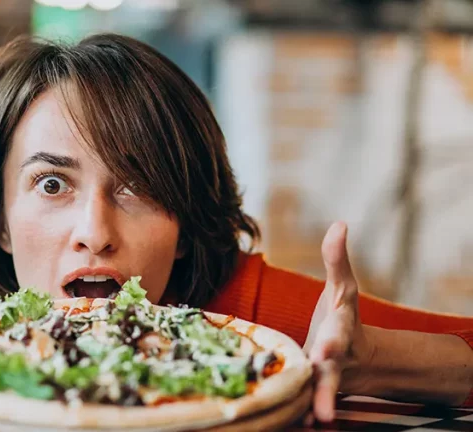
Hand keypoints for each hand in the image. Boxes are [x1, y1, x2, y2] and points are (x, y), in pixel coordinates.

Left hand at [303, 222, 372, 422]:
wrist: (356, 357)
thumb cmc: (341, 317)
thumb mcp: (342, 288)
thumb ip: (336, 259)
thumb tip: (340, 223)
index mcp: (339, 331)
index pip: (337, 334)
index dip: (331, 341)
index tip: (326, 346)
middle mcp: (334, 359)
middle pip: (330, 373)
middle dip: (326, 385)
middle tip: (322, 402)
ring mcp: (325, 379)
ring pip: (321, 396)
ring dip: (317, 408)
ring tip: (315, 422)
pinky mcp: (313, 393)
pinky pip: (307, 406)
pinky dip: (305, 416)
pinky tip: (294, 426)